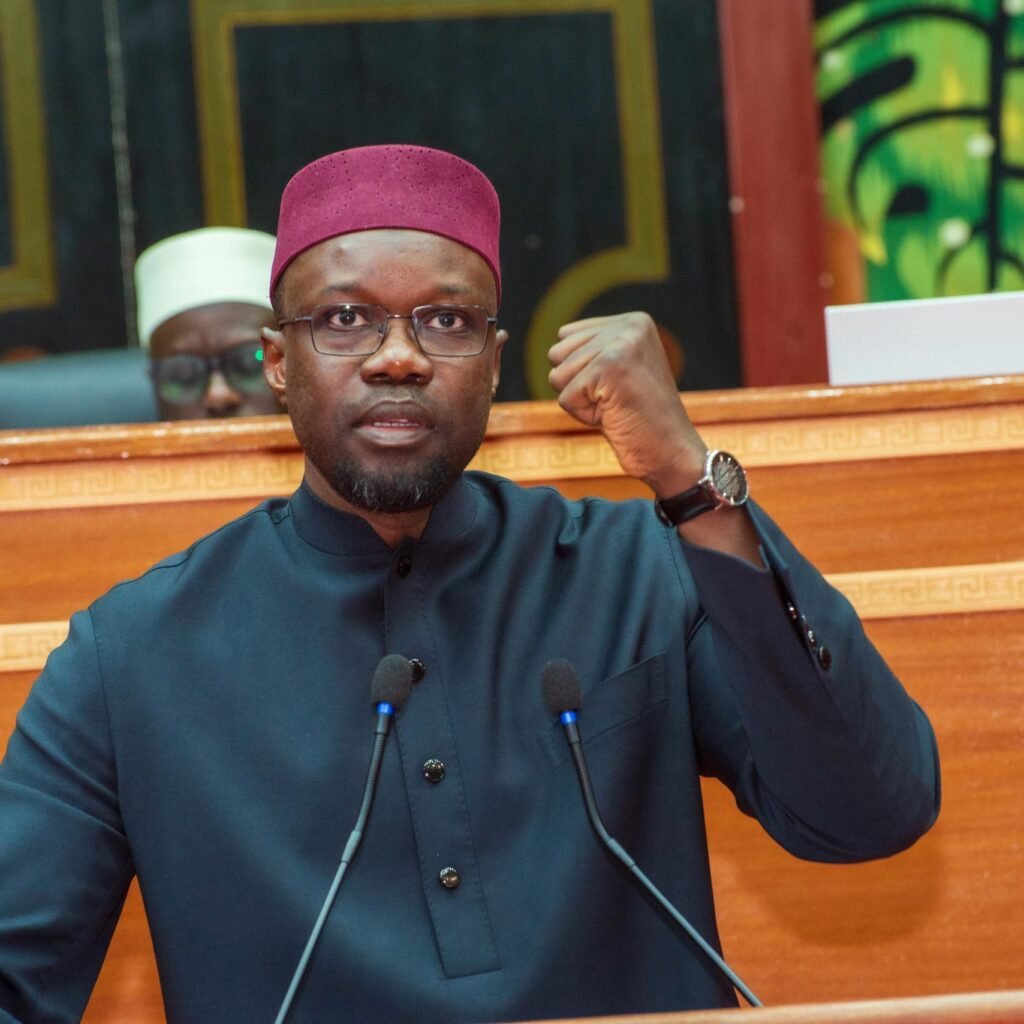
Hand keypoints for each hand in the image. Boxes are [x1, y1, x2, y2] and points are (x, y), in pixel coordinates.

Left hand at [548, 312, 704, 495]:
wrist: (671, 452)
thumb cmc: (641, 420)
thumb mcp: (619, 372)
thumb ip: (593, 351)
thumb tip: (555, 347)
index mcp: (633, 321)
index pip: (565, 338)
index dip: (582, 372)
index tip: (618, 386)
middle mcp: (629, 325)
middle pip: (557, 354)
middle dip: (578, 385)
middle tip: (617, 398)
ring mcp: (620, 344)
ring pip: (558, 375)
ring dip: (582, 400)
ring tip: (616, 406)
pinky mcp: (608, 367)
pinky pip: (565, 398)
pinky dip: (584, 416)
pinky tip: (615, 416)